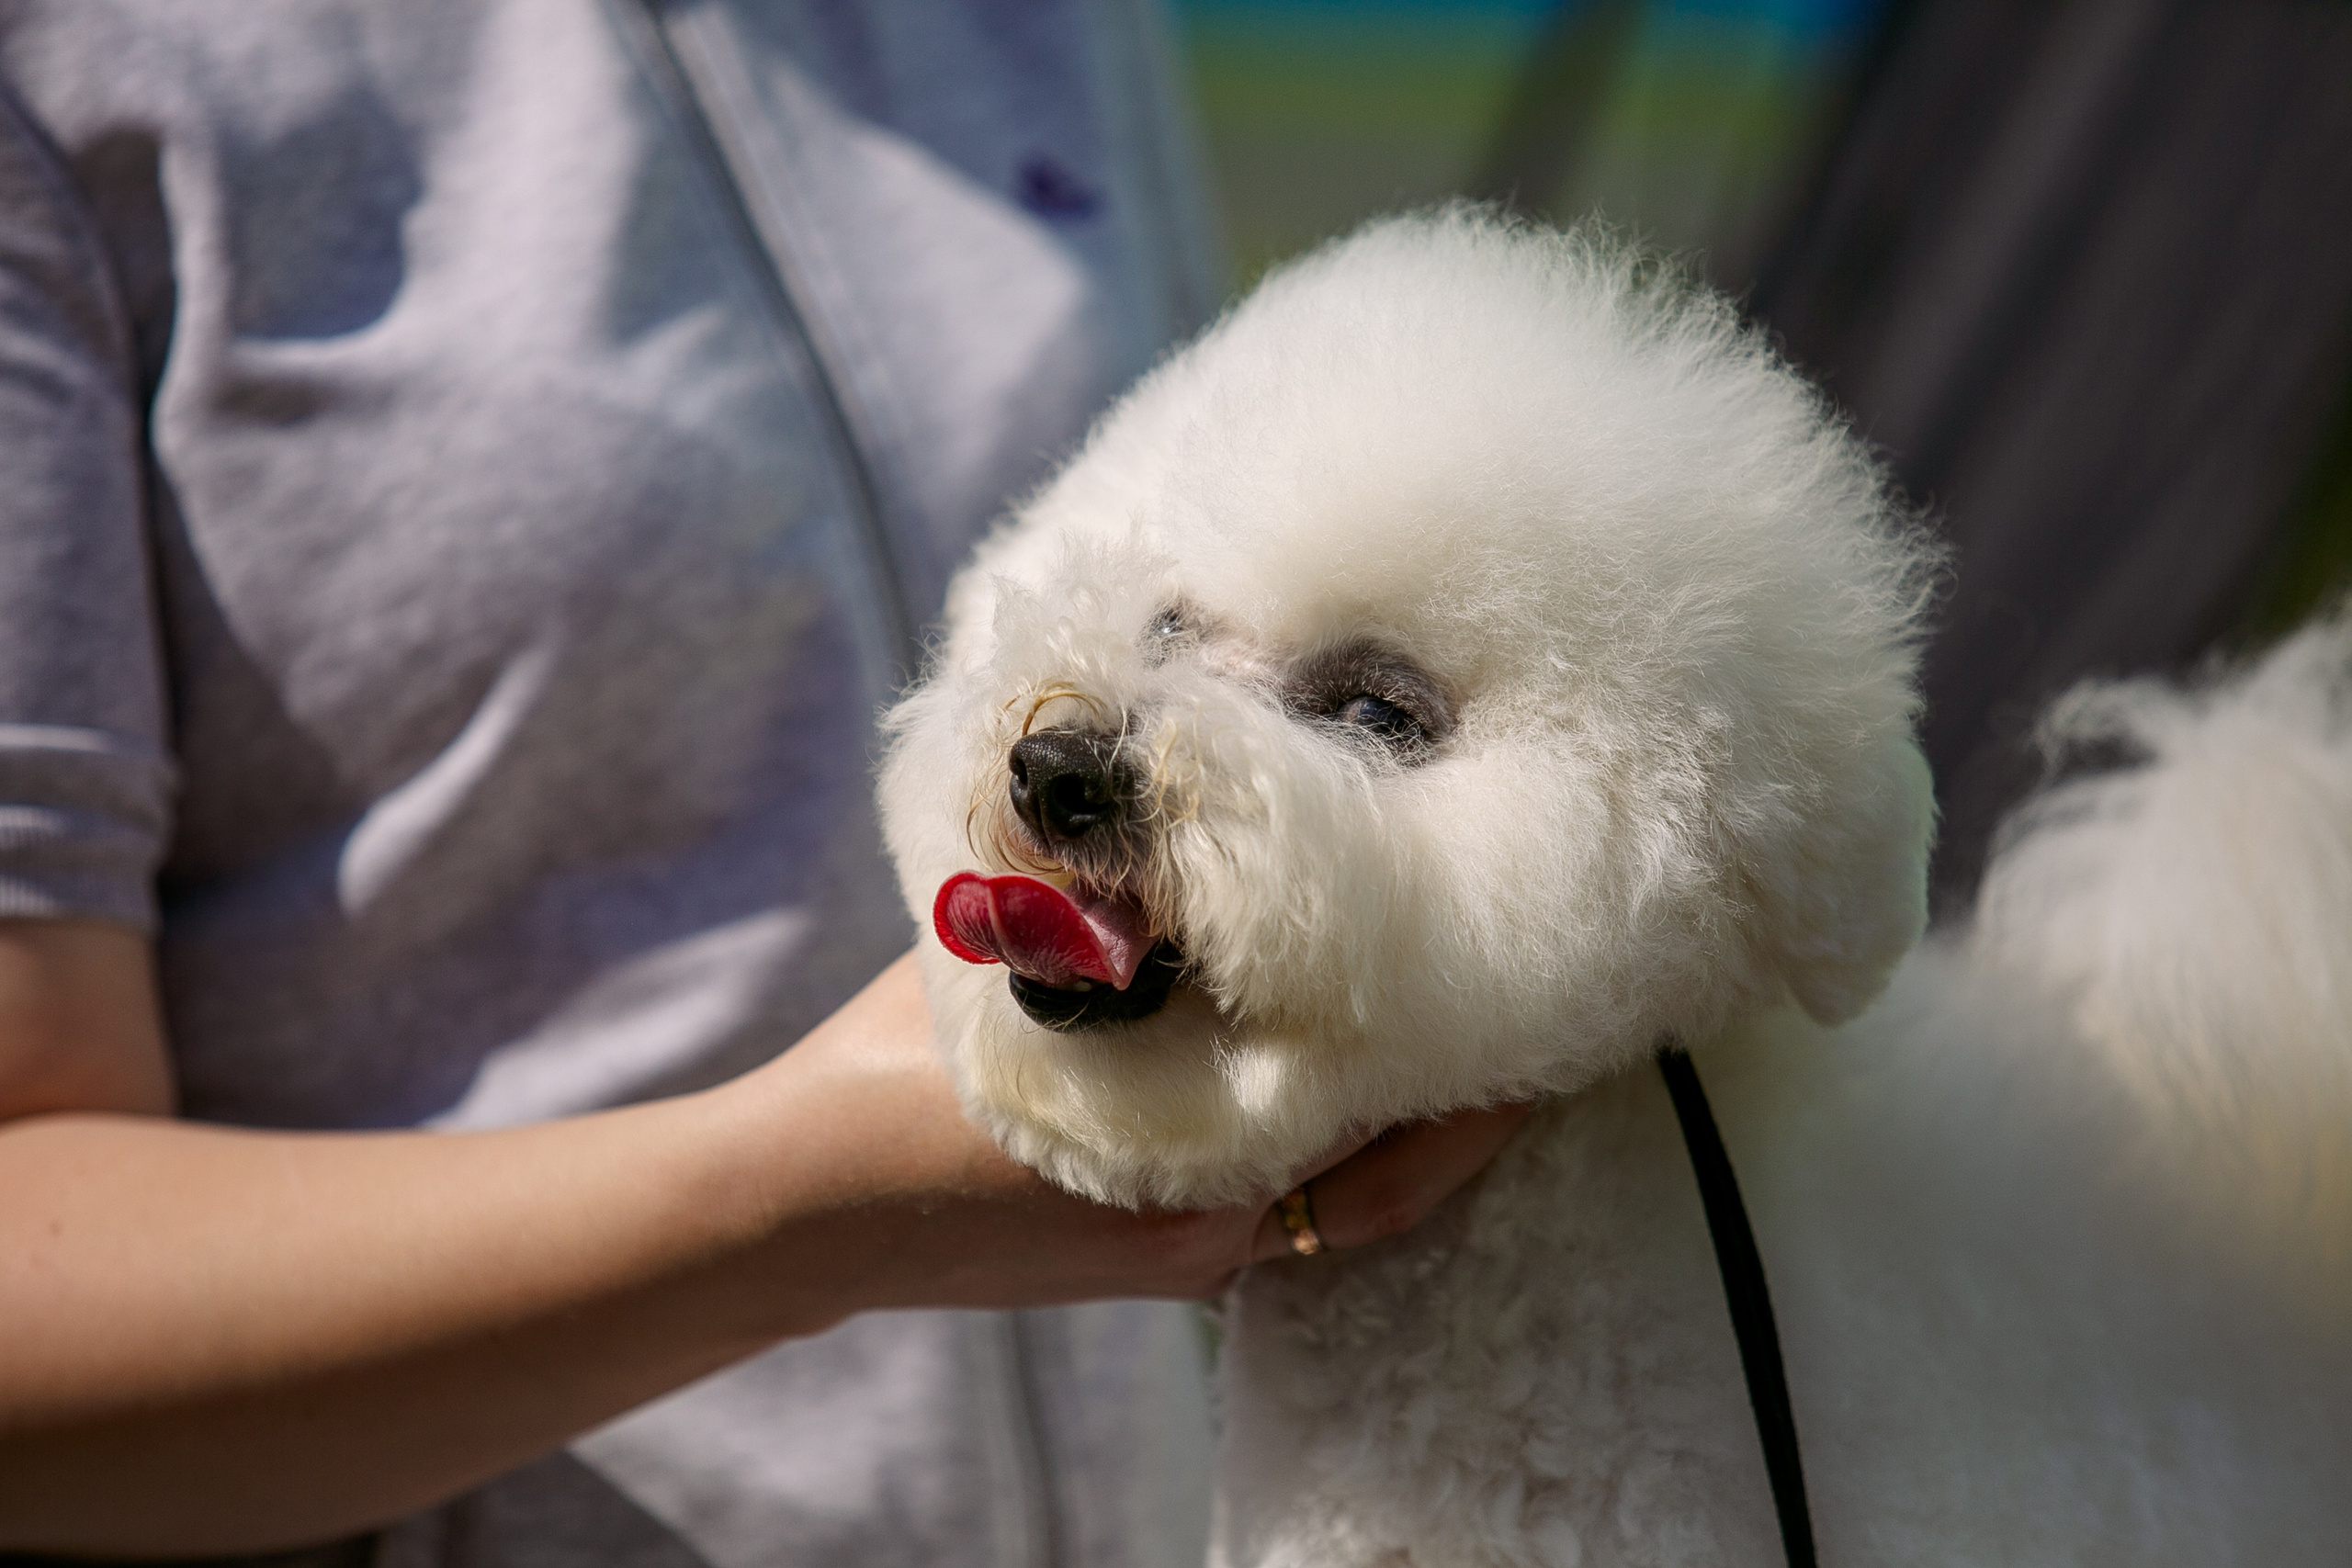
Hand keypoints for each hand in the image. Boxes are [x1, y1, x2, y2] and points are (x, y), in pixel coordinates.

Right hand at [726, 953, 1533, 1316]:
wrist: (795, 1208)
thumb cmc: (887, 1069)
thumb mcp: (999, 949)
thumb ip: (1099, 882)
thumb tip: (1175, 790)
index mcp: (1184, 1157)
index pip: (1376, 1120)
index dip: (1471, 1070)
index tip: (1540, 1004)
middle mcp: (1203, 1227)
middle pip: (1382, 1178)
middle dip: (1465, 1105)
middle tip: (1537, 1022)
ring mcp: (1179, 1255)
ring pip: (1337, 1200)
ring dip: (1400, 1131)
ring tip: (1463, 1048)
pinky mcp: (1150, 1258)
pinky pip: (1277, 1208)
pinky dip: (1323, 1149)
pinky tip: (1330, 1077)